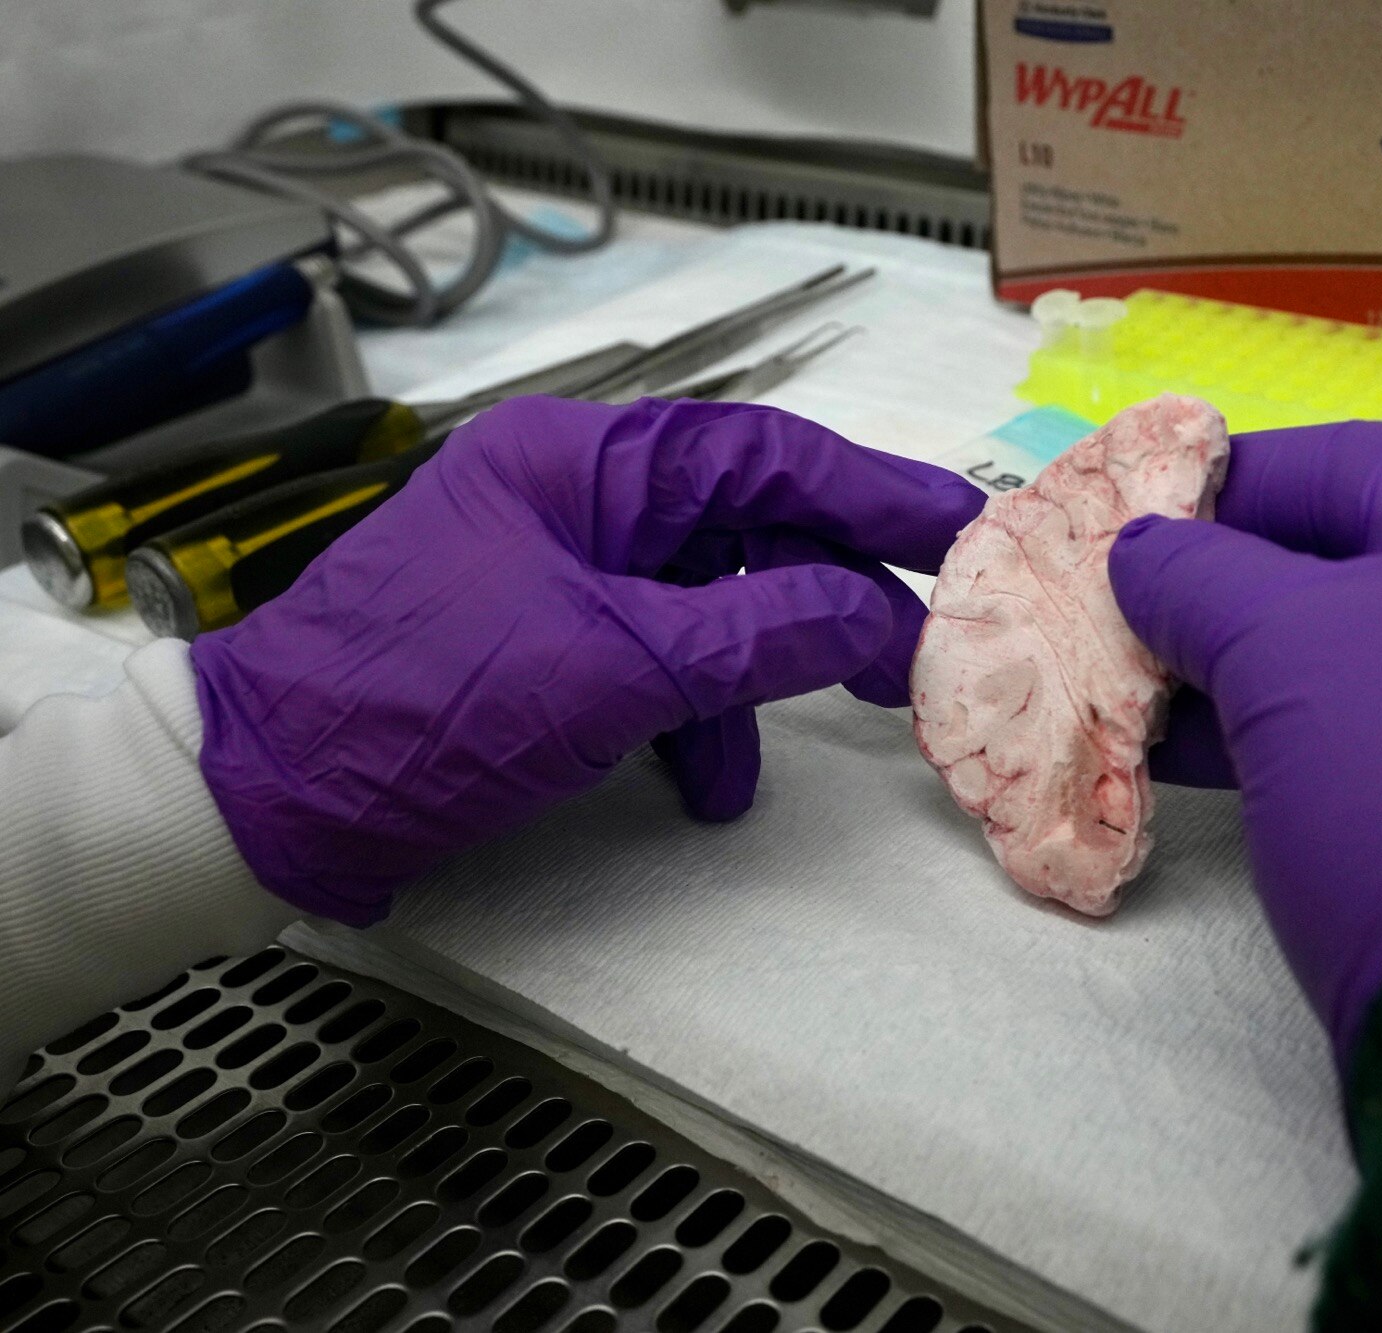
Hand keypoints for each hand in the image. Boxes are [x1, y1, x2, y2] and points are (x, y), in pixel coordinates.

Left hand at [191, 396, 985, 924]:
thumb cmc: (426, 707)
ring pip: (709, 597)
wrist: (267, 799)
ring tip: (842, 720)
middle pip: (746, 522)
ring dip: (770, 665)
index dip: (876, 490)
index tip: (968, 526)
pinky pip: (657, 656)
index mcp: (582, 459)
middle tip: (921, 646)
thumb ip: (763, 633)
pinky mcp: (545, 642)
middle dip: (834, 588)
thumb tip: (882, 614)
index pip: (765, 453)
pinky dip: (698, 715)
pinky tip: (713, 784)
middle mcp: (575, 495)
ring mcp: (558, 569)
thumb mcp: (616, 667)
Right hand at [1108, 422, 1381, 1056]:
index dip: (1241, 480)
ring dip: (1251, 681)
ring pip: (1376, 674)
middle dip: (1232, 593)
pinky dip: (1305, 751)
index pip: (1369, 465)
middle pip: (1370, 572)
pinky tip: (1212, 773)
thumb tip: (1147, 549)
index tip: (1140, 512)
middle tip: (1122, 619)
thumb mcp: (1292, 656)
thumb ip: (1203, 581)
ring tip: (1138, 705)